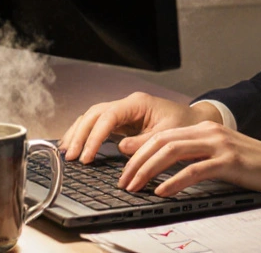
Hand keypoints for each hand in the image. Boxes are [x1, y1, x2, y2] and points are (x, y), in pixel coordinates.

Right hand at [58, 92, 220, 163]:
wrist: (194, 122)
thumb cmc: (184, 126)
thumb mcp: (168, 135)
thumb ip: (144, 142)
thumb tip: (122, 147)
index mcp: (137, 103)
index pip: (108, 116)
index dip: (94, 136)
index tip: (87, 156)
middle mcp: (127, 104)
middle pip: (94, 114)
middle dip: (80, 135)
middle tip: (70, 157)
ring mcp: (122, 112)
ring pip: (92, 117)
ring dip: (78, 133)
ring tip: (66, 152)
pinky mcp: (121, 121)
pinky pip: (97, 124)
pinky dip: (85, 134)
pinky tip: (75, 146)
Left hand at [117, 121, 260, 201]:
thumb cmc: (254, 166)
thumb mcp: (219, 157)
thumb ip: (194, 158)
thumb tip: (162, 172)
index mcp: (205, 129)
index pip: (162, 136)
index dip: (139, 152)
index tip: (125, 171)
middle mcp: (210, 132)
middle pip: (162, 141)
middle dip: (137, 161)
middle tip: (123, 181)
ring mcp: (220, 144)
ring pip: (173, 151)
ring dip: (148, 170)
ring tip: (135, 187)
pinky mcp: (230, 161)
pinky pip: (194, 170)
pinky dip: (174, 181)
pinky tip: (162, 191)